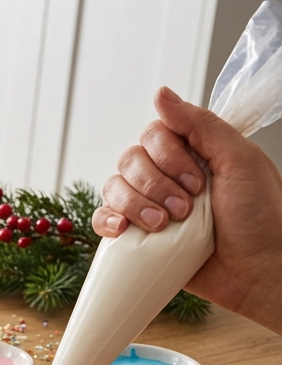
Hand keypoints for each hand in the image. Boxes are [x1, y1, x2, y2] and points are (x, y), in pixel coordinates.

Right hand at [96, 86, 281, 331]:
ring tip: (164, 226)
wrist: (257, 272)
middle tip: (185, 208)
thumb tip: (160, 93)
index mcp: (192, 153)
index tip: (198, 182)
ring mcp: (150, 205)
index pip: (153, 135)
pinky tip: (123, 231)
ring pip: (113, 187)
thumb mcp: (240, 161)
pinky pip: (103, 219)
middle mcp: (167, 176)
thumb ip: (201, 124)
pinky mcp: (138, 236)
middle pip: (130, 160)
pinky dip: (107, 222)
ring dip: (135, 205)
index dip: (167, 157)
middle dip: (155, 185)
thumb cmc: (260, 218)